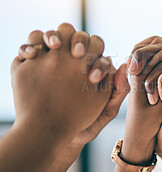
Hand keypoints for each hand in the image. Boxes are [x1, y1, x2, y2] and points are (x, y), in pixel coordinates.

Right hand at [11, 23, 114, 140]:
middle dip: (77, 40)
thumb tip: (124, 66)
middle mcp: (72, 59)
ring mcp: (52, 60)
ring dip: (52, 36)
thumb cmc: (84, 125)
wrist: (52, 136)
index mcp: (92, 67)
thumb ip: (118, 92)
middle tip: (76, 52)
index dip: (96, 56)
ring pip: (52, 37)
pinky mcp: (33, 64)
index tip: (93, 74)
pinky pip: (29, 48)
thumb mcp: (105, 112)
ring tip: (53, 46)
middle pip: (76, 36)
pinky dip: (28, 47)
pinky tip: (30, 55)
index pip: (97, 49)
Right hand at [121, 37, 161, 163]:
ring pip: (153, 60)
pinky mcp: (157, 90)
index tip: (136, 70)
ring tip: (130, 71)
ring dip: (140, 61)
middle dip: (146, 57)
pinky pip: (147, 71)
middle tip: (132, 69)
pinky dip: (138, 69)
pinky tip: (128, 75)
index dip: (153, 57)